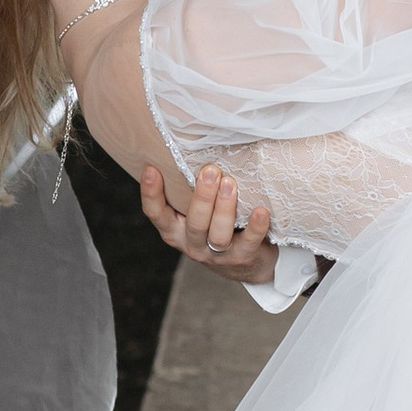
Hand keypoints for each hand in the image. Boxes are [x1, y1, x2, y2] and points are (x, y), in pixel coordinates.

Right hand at [140, 162, 279, 282]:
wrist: (244, 266)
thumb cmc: (215, 227)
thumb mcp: (196, 213)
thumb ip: (189, 191)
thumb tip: (187, 145)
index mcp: (175, 230)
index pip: (156, 214)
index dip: (151, 194)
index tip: (151, 168)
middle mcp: (192, 244)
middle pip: (194, 223)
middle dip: (202, 197)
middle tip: (210, 170)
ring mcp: (217, 254)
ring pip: (218, 235)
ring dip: (224, 209)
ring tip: (229, 183)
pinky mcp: (243, 258)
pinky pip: (249, 242)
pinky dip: (256, 227)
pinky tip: (261, 211)